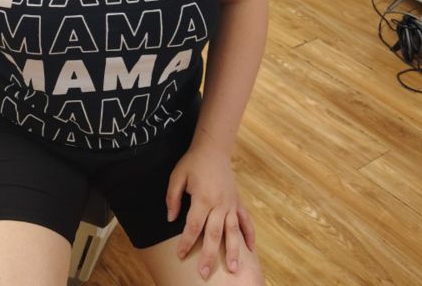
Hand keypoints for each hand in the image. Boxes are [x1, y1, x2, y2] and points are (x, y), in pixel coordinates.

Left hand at [165, 145, 255, 279]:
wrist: (213, 148)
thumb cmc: (193, 162)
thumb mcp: (177, 176)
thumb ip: (173, 198)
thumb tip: (170, 219)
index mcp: (203, 198)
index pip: (193, 226)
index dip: (186, 241)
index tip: (180, 254)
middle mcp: (219, 204)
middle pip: (214, 234)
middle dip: (209, 255)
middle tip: (204, 273)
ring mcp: (231, 204)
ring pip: (233, 231)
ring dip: (233, 251)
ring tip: (234, 269)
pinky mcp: (238, 202)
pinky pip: (246, 221)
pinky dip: (250, 235)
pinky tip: (251, 250)